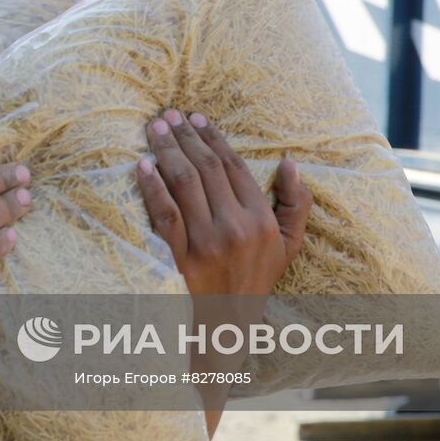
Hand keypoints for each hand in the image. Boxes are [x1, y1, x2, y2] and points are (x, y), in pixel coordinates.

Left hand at [136, 110, 309, 295]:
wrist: (228, 325)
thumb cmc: (257, 279)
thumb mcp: (289, 245)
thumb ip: (296, 204)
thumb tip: (289, 163)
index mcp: (261, 220)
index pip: (233, 167)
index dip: (213, 138)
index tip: (197, 118)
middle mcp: (235, 228)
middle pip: (206, 169)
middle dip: (186, 136)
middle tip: (168, 114)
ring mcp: (206, 243)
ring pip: (184, 184)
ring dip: (167, 151)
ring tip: (155, 128)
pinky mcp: (180, 258)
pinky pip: (164, 214)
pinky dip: (152, 187)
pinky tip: (143, 165)